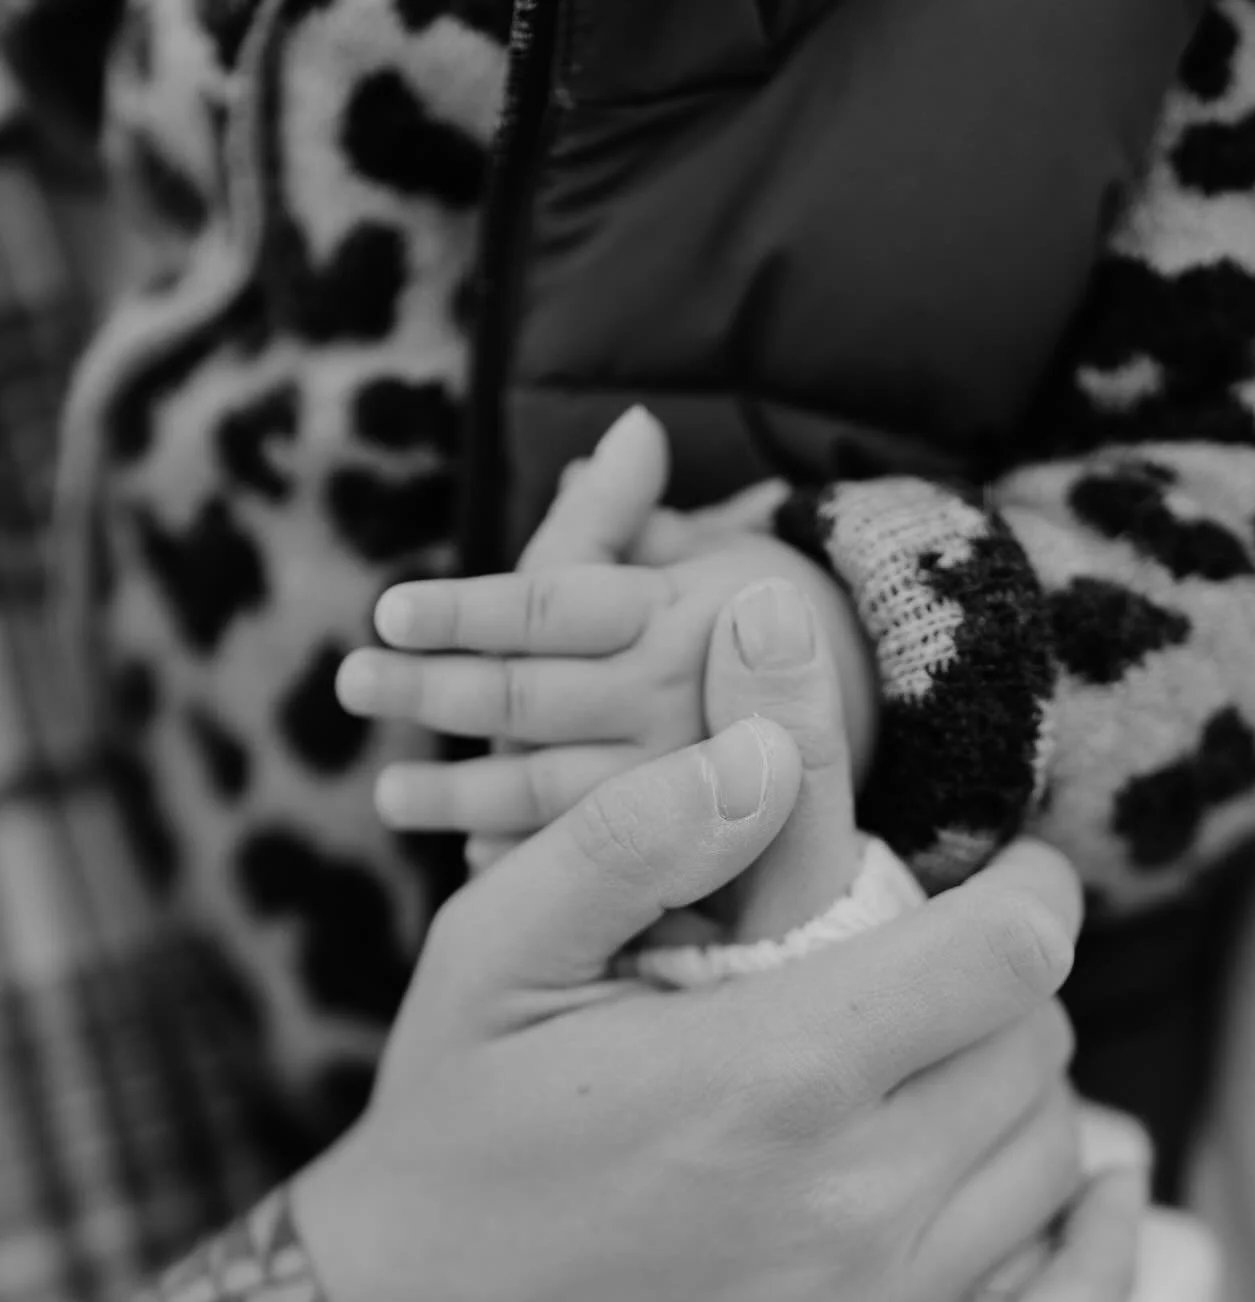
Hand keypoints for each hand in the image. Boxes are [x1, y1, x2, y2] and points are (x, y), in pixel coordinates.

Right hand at [296, 584, 1087, 1301]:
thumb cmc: (459, 1117)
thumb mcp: (495, 947)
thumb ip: (634, 833)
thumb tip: (770, 750)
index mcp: (772, 1072)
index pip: (1011, 952)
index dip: (1032, 888)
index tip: (1002, 873)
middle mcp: (848, 1203)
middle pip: (1039, 1044)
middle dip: (1004, 981)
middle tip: (926, 966)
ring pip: (1055, 1156)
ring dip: (1026, 1086)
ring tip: (945, 1056)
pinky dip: (1102, 1251)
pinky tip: (1097, 1188)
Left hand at [334, 409, 877, 854]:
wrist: (845, 708)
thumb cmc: (738, 614)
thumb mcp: (694, 551)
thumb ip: (631, 513)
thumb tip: (627, 430)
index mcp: (674, 610)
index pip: (552, 607)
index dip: (467, 610)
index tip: (389, 611)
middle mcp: (677, 694)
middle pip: (530, 696)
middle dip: (434, 690)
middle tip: (352, 681)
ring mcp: (680, 778)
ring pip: (548, 789)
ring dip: (459, 794)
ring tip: (386, 792)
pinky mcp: (690, 848)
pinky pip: (593, 859)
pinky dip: (531, 861)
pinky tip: (473, 861)